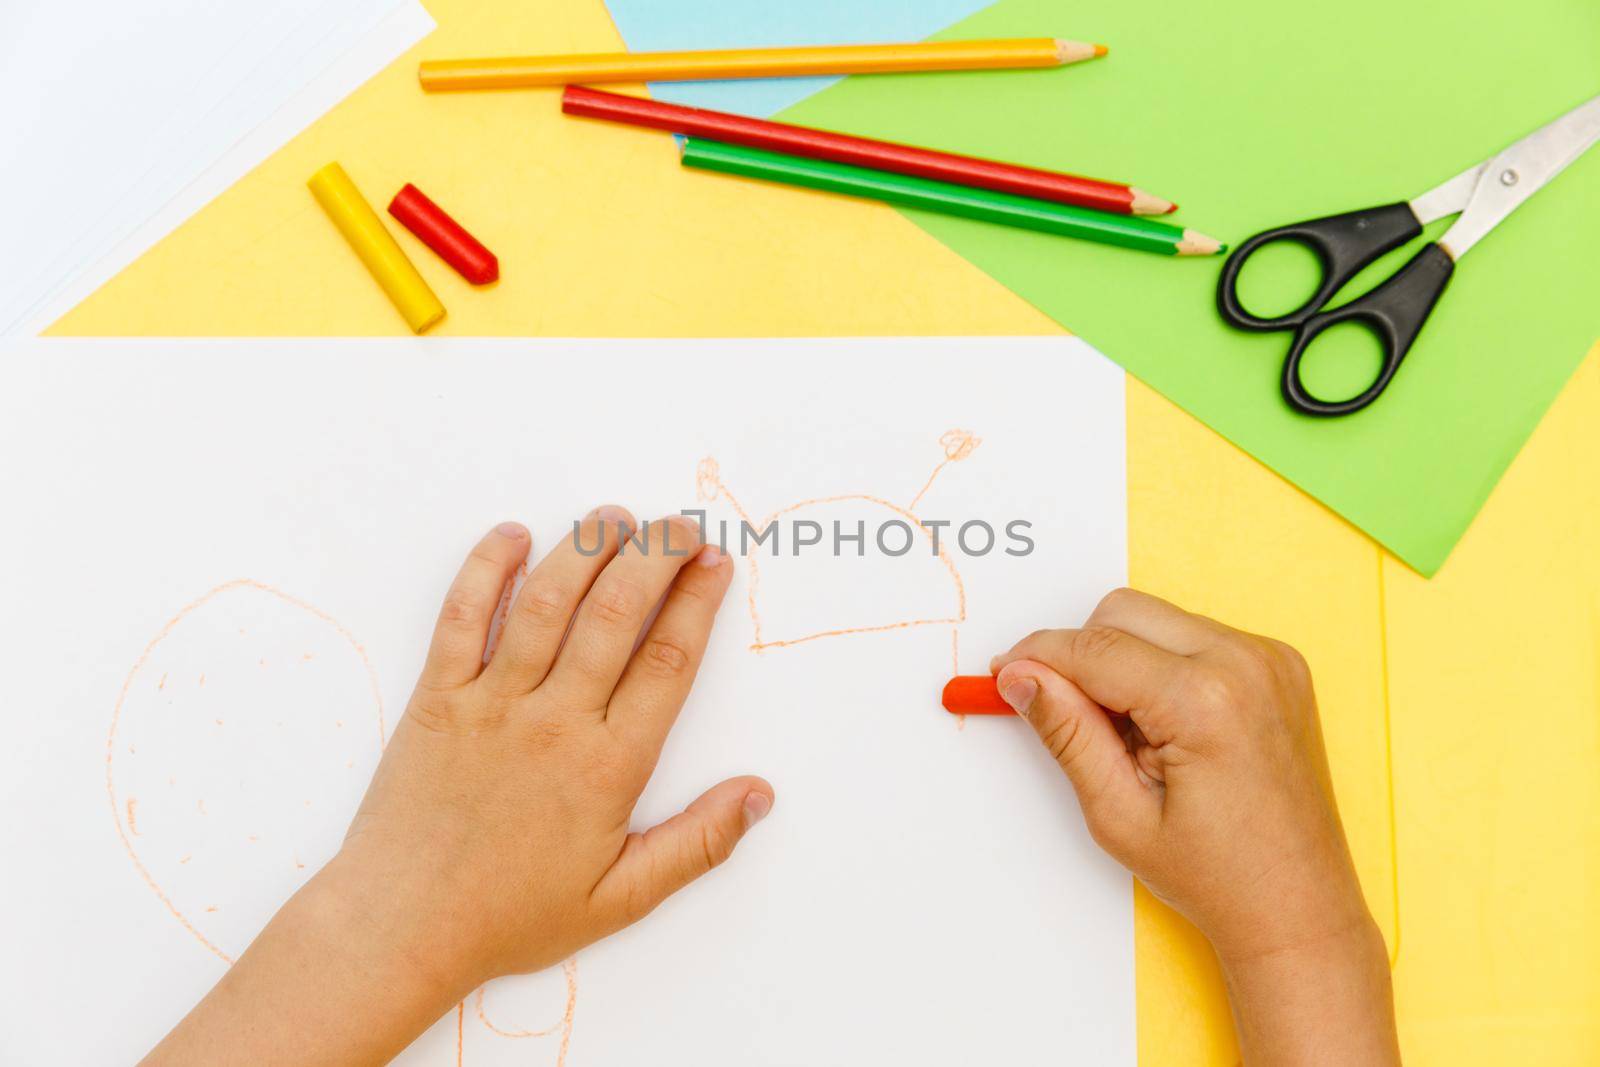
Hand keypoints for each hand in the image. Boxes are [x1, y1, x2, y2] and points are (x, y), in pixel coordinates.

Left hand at [144, 511, 772, 1065]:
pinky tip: (513, 535)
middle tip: (681, 525)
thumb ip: (697, 845)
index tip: (716, 563)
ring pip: (547, 601)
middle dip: (656, 554)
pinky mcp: (437, 697)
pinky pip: (462, 616)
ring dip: (584, 547)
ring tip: (614, 517)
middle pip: (616, 612)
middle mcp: (554, 721)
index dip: (698, 602)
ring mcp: (491, 702)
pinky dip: (486, 568)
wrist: (401, 927)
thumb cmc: (510, 915)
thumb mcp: (620, 899)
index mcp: (607, 767)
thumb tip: (759, 795)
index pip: (668, 661)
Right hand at [992, 588, 1398, 1065]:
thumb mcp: (1119, 813)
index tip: (1005, 673)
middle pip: (1124, 613)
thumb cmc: (1219, 877)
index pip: (1095, 648)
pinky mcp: (1279, 666)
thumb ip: (1066, 732)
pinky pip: (1196, 636)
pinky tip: (1168, 727)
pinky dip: (1165, 666)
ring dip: (1124, 661)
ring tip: (1133, 737)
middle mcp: (1246, 664)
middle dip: (1083, 655)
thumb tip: (1022, 677)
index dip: (1038, 657)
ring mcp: (1271, 660)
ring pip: (1158, 619)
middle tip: (1074, 720)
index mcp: (1207, 701)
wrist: (1298, 908)